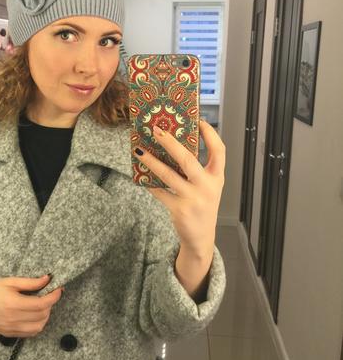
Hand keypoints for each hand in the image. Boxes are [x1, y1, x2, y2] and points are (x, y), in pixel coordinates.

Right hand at [0, 275, 63, 337]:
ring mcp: (11, 329)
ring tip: (41, 305)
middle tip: (48, 295)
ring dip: (45, 316)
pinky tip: (34, 315)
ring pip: (39, 327)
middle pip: (42, 315)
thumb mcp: (10, 281)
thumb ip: (30, 282)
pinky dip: (37, 325)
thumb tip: (48, 279)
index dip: (54, 297)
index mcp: (14, 303)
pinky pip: (30, 333)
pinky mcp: (9, 334)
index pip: (42, 304)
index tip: (58, 289)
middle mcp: (13, 319)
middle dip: (50, 304)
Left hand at [133, 120, 225, 258]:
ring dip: (151, 160)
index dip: (210, 134)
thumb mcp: (207, 187)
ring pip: (168, 174)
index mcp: (217, 178)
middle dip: (170, 142)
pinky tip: (140, 174)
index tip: (199, 121)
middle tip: (156, 130)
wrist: (201, 238)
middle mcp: (207, 187)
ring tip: (139, 150)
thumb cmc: (202, 205)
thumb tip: (174, 145)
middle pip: (187, 159)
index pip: (219, 151)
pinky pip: (160, 191)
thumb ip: (198, 170)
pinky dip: (149, 182)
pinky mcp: (179, 209)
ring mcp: (193, 198)